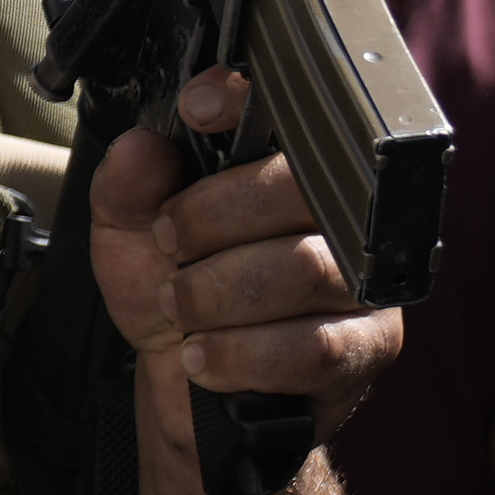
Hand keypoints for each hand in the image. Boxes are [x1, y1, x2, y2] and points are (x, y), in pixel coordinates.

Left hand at [87, 68, 400, 456]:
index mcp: (289, 178)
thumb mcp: (129, 237)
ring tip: (180, 308)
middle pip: (302, 188)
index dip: (249, 100)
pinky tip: (203, 356)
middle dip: (213, 217)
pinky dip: (241, 353)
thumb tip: (141, 144)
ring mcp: (363, 286)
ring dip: (219, 292)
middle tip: (168, 244)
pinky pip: (314, 346)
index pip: (293, 117)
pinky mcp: (366, 350)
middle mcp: (342, 221)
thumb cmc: (175, 301)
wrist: (189, 393)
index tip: (198, 109)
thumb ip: (127, 186)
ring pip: (306, 269)